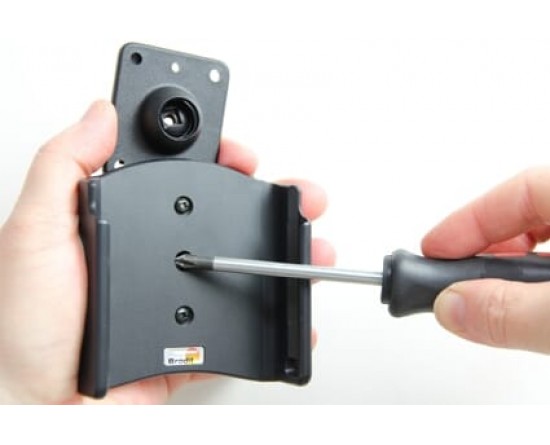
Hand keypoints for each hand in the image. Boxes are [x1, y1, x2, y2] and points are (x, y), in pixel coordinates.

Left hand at [0, 101, 333, 403]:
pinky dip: (269, 320)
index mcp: (123, 223)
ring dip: (281, 254)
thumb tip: (99, 115)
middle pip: (222, 218)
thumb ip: (61, 168)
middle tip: (296, 195)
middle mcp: (155, 257)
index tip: (241, 156)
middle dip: (268, 202)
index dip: (216, 159)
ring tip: (308, 246)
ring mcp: (177, 298)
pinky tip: (287, 312)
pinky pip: (238, 325)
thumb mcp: (34, 234)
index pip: (180, 177)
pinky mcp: (190, 340)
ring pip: (241, 268)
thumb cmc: (27, 330)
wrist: (45, 408)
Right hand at [422, 167, 549, 352]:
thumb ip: (512, 311)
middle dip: (486, 251)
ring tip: (488, 304)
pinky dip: (537, 294)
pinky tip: (530, 315)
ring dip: (512, 277)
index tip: (433, 251)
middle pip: (531, 218)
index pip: (521, 190)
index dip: (468, 220)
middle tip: (452, 280)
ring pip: (546, 249)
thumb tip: (454, 305)